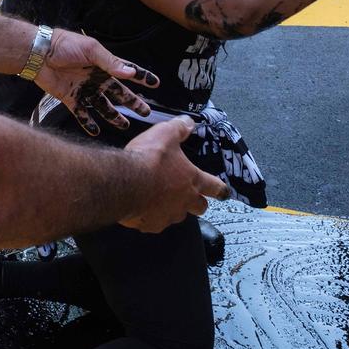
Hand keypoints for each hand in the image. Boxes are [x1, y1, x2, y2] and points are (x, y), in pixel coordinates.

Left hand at [34, 29, 158, 135]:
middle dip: (132, 102)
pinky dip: (88, 122)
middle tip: (145, 112)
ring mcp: (83, 89)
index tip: (155, 84)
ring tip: (124, 125)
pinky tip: (95, 131)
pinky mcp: (70, 98)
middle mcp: (95, 78)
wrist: (39, 54)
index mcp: (103, 64)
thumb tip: (131, 73)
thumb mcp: (91, 50)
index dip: (141, 77)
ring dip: (113, 116)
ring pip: (102, 106)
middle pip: (118, 93)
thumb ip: (111, 63)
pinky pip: (82, 113)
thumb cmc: (65, 45)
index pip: (127, 71)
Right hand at [119, 116, 231, 232]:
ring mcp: (167, 216)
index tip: (224, 192)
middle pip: (199, 207)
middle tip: (188, 196)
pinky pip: (153, 223)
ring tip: (158, 198)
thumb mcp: (165, 134)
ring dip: (171, 208)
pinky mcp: (150, 225)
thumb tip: (188, 122)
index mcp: (192, 180)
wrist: (124, 183)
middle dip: (197, 203)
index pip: (214, 186)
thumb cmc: (149, 159)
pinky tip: (140, 206)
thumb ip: (179, 128)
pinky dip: (149, 216)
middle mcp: (184, 202)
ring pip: (176, 216)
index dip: (220, 188)